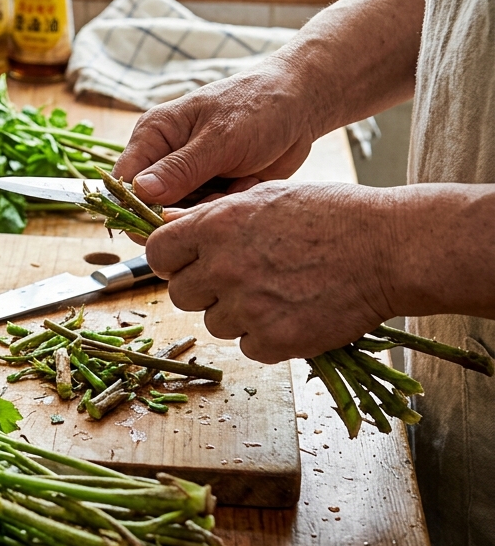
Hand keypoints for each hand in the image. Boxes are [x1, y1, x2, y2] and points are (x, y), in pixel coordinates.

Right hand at [111, 65, 321, 205]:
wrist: (300, 107)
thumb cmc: (258, 107)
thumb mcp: (221, 138)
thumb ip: (181, 168)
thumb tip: (140, 192)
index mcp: (153, 136)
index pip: (125, 181)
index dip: (138, 207)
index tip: (170, 220)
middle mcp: (163, 158)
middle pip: (152, 206)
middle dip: (185, 210)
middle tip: (221, 195)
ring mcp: (186, 176)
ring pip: (181, 215)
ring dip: (211, 209)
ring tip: (240, 183)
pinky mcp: (209, 190)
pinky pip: (206, 215)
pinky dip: (227, 208)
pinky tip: (247, 184)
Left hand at [144, 182, 397, 362]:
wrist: (388, 248)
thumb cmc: (329, 215)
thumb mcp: (263, 198)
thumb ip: (210, 217)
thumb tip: (165, 222)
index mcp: (214, 227)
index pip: (157, 254)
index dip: (171, 260)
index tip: (189, 263)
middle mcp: (223, 267)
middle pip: (180, 294)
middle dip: (204, 290)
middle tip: (240, 279)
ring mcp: (248, 306)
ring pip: (214, 324)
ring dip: (237, 314)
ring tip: (277, 292)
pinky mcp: (275, 340)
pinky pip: (248, 347)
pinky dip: (266, 337)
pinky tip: (293, 313)